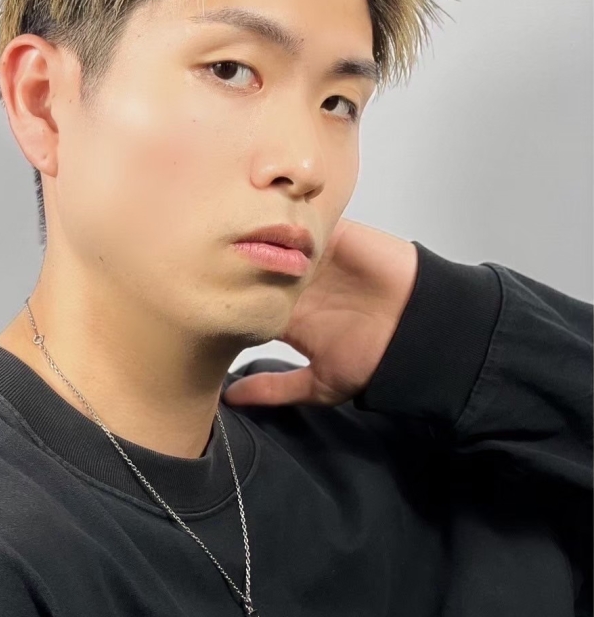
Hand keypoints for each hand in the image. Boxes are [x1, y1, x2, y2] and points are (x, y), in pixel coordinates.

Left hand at [222, 218, 418, 407]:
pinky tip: (263, 223)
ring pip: (269, 238)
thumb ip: (274, 389)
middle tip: (205, 263)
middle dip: (230, 264)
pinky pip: (300, 217)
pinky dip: (284, 218)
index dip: (221, 297)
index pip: (242, 299)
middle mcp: (294, 283)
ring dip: (254, 236)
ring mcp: (310, 256)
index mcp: (286, 313)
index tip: (198, 299)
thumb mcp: (320, 383)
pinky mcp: (330, 234)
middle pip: (249, 264)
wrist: (419, 328)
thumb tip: (229, 399)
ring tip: (227, 238)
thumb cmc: (375, 358)